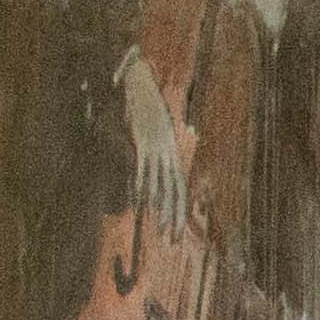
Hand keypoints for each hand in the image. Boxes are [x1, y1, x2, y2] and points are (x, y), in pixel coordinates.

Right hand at [114, 47, 187, 229]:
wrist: (140, 81)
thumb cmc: (145, 105)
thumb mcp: (156, 129)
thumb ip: (156, 148)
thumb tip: (159, 158)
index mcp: (172, 151)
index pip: (179, 186)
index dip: (179, 208)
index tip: (177, 228)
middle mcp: (168, 152)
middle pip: (174, 191)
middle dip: (173, 217)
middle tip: (172, 239)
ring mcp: (155, 147)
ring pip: (160, 184)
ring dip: (160, 208)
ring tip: (161, 229)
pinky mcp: (142, 141)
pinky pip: (143, 169)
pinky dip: (142, 187)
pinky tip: (142, 203)